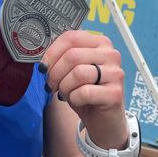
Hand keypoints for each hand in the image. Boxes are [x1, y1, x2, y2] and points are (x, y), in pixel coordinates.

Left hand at [42, 30, 127, 149]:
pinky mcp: (115, 93)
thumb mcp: (72, 69)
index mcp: (99, 42)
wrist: (103, 118)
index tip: (44, 66)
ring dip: (64, 86)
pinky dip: (74, 98)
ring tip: (65, 93)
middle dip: (55, 72)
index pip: (71, 38)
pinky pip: (85, 92)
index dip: (52, 52)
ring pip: (78, 73)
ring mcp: (115, 73)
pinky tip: (77, 100)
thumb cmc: (85, 90)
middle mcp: (110, 54)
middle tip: (51, 84)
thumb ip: (62, 57)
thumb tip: (42, 57)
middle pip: (72, 55)